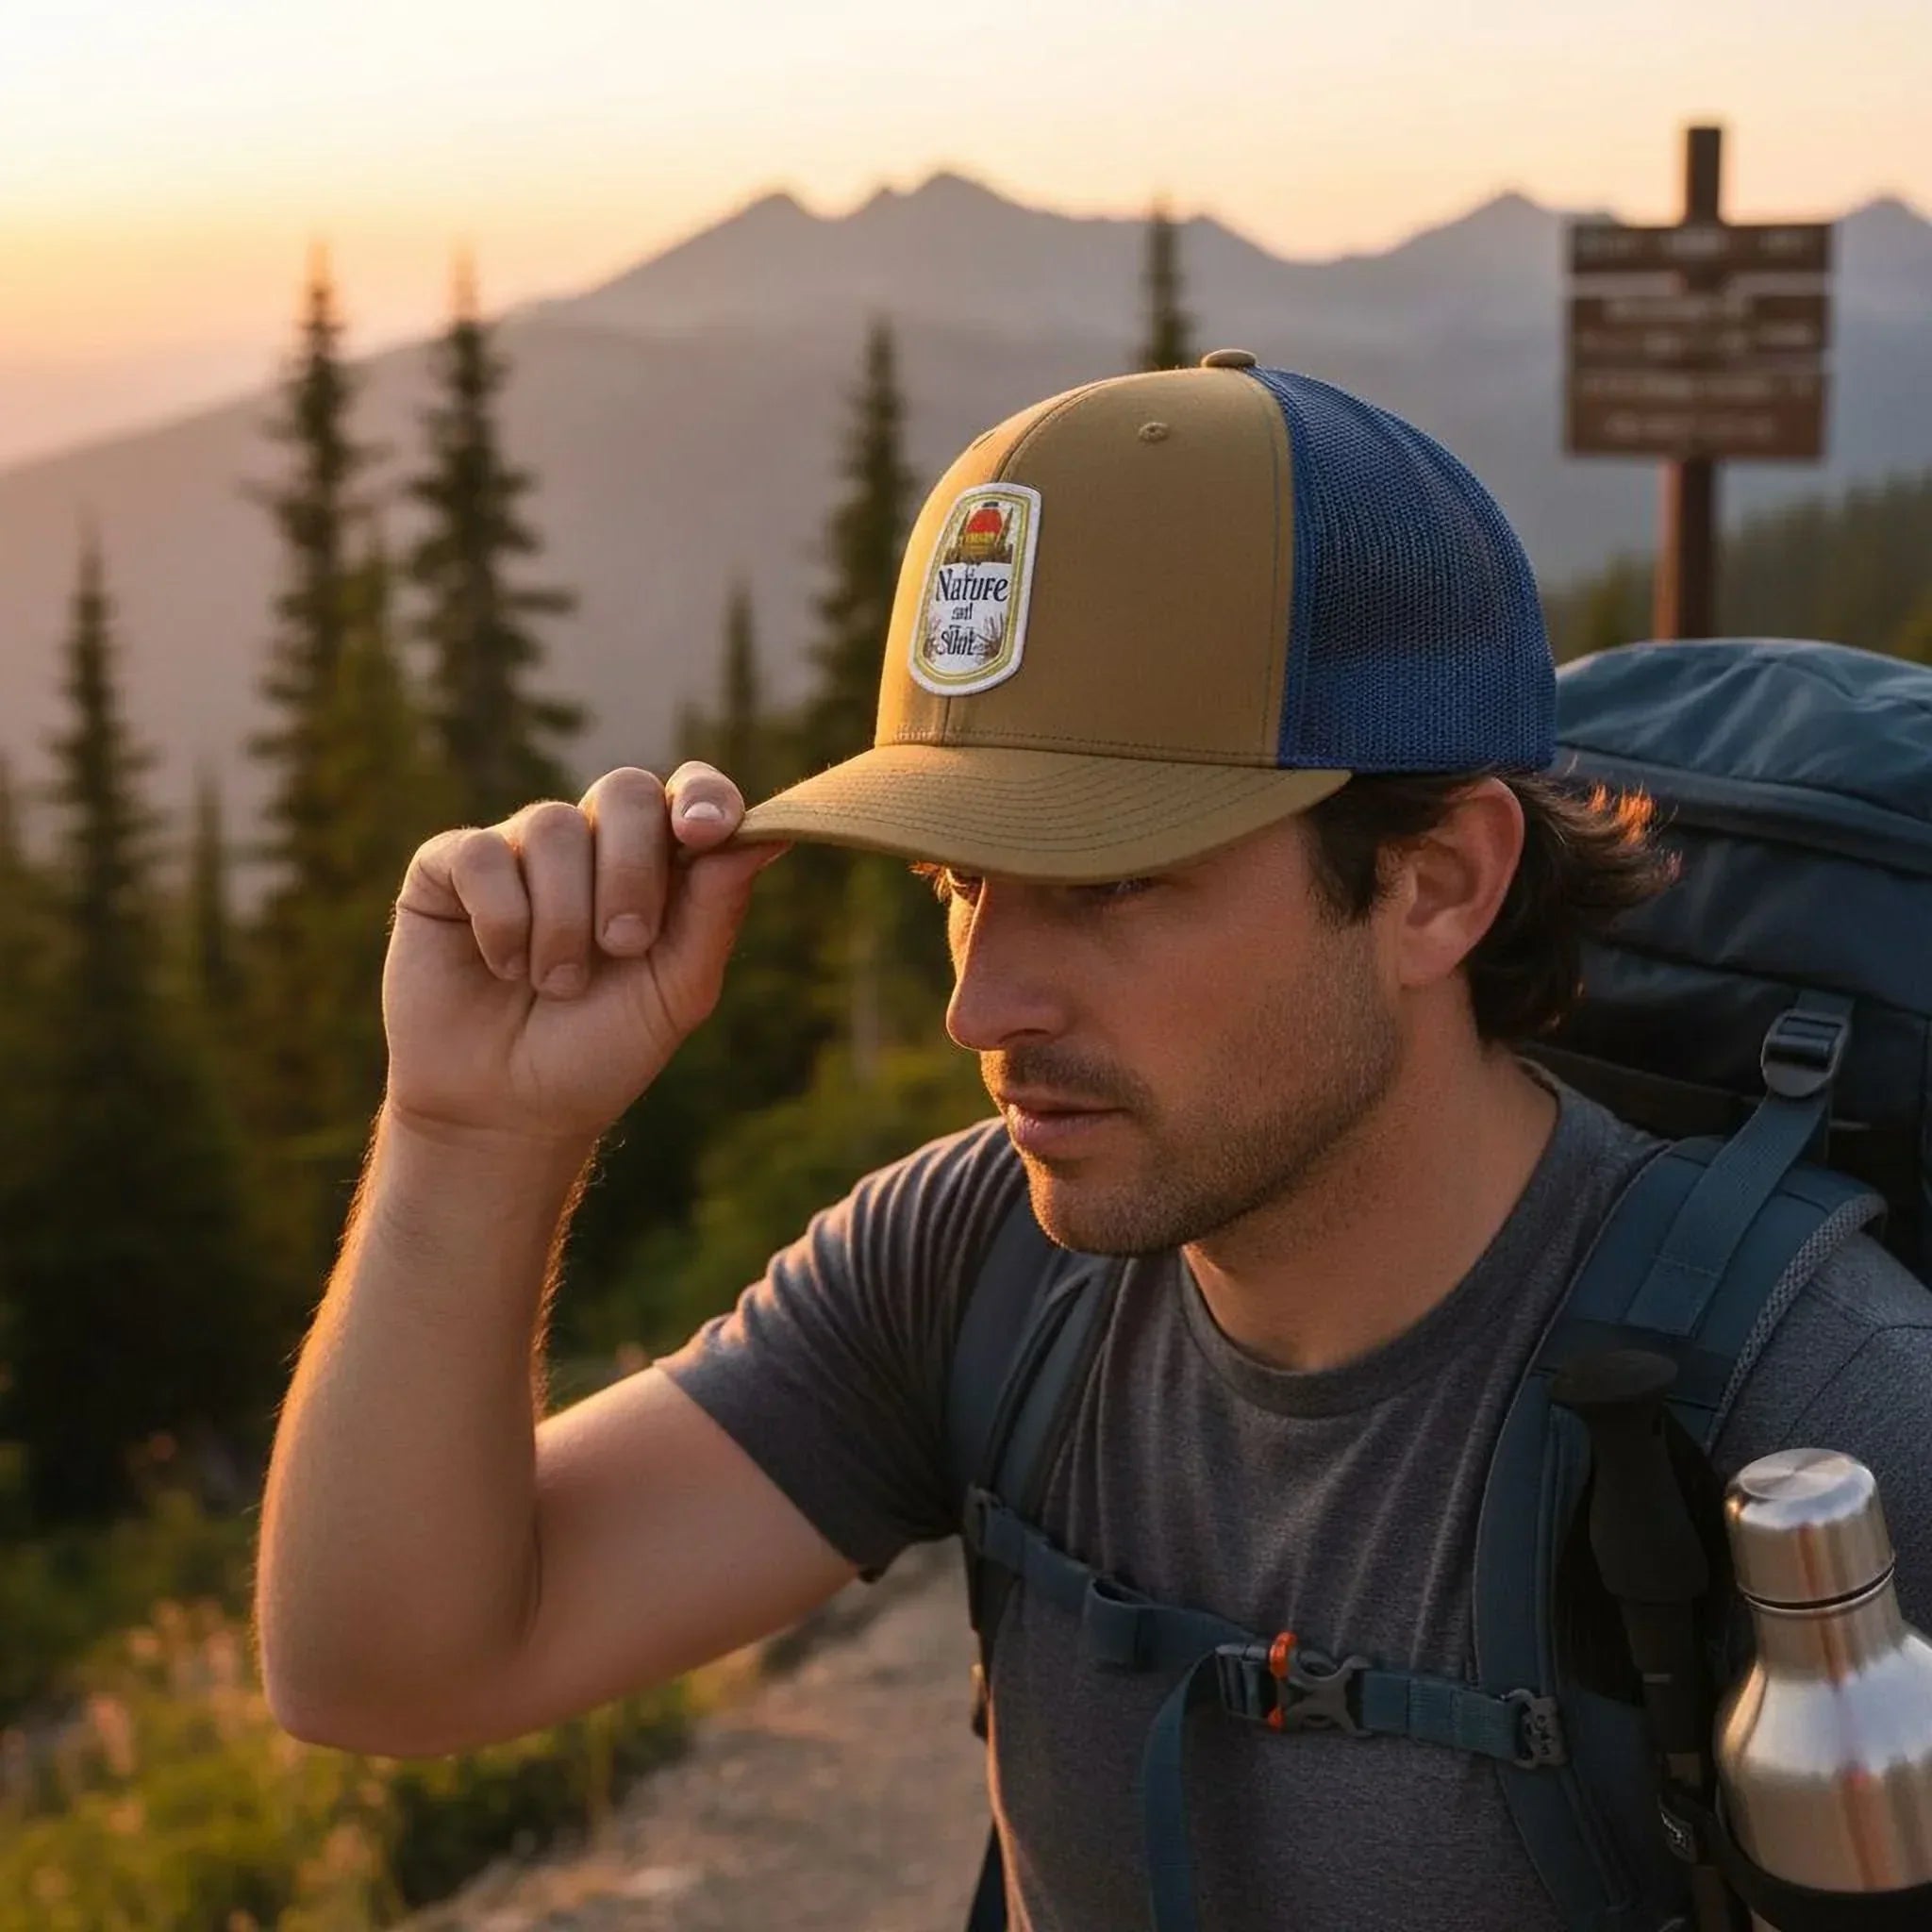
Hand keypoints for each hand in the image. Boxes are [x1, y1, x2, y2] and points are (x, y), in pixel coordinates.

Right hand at [381, 764, 788, 1146]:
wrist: (507, 1112)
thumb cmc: (600, 1052)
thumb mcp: (676, 992)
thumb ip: (716, 912)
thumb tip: (769, 836)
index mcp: (658, 866)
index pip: (690, 792)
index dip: (704, 797)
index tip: (706, 833)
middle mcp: (591, 844)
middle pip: (625, 791)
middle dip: (632, 870)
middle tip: (624, 944)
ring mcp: (519, 850)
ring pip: (553, 826)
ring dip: (564, 919)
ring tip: (557, 984)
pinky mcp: (449, 868)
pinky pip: (482, 854)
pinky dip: (503, 920)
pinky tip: (503, 967)